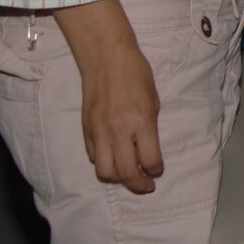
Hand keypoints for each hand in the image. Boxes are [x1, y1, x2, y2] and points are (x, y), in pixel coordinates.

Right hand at [53, 1, 162, 192]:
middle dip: (138, 184)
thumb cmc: (136, 74)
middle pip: (126, 173)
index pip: (150, 161)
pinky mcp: (86, 130)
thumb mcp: (153, 100)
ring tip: (128, 175)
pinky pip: (93, 157)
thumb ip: (149, 129)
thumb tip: (147, 152)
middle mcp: (119, 130)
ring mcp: (99, 131)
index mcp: (141, 121)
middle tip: (146, 185)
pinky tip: (113, 158)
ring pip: (105, 172)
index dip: (155, 171)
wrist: (106, 58)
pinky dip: (104, 163)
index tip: (157, 171)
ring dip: (118, 178)